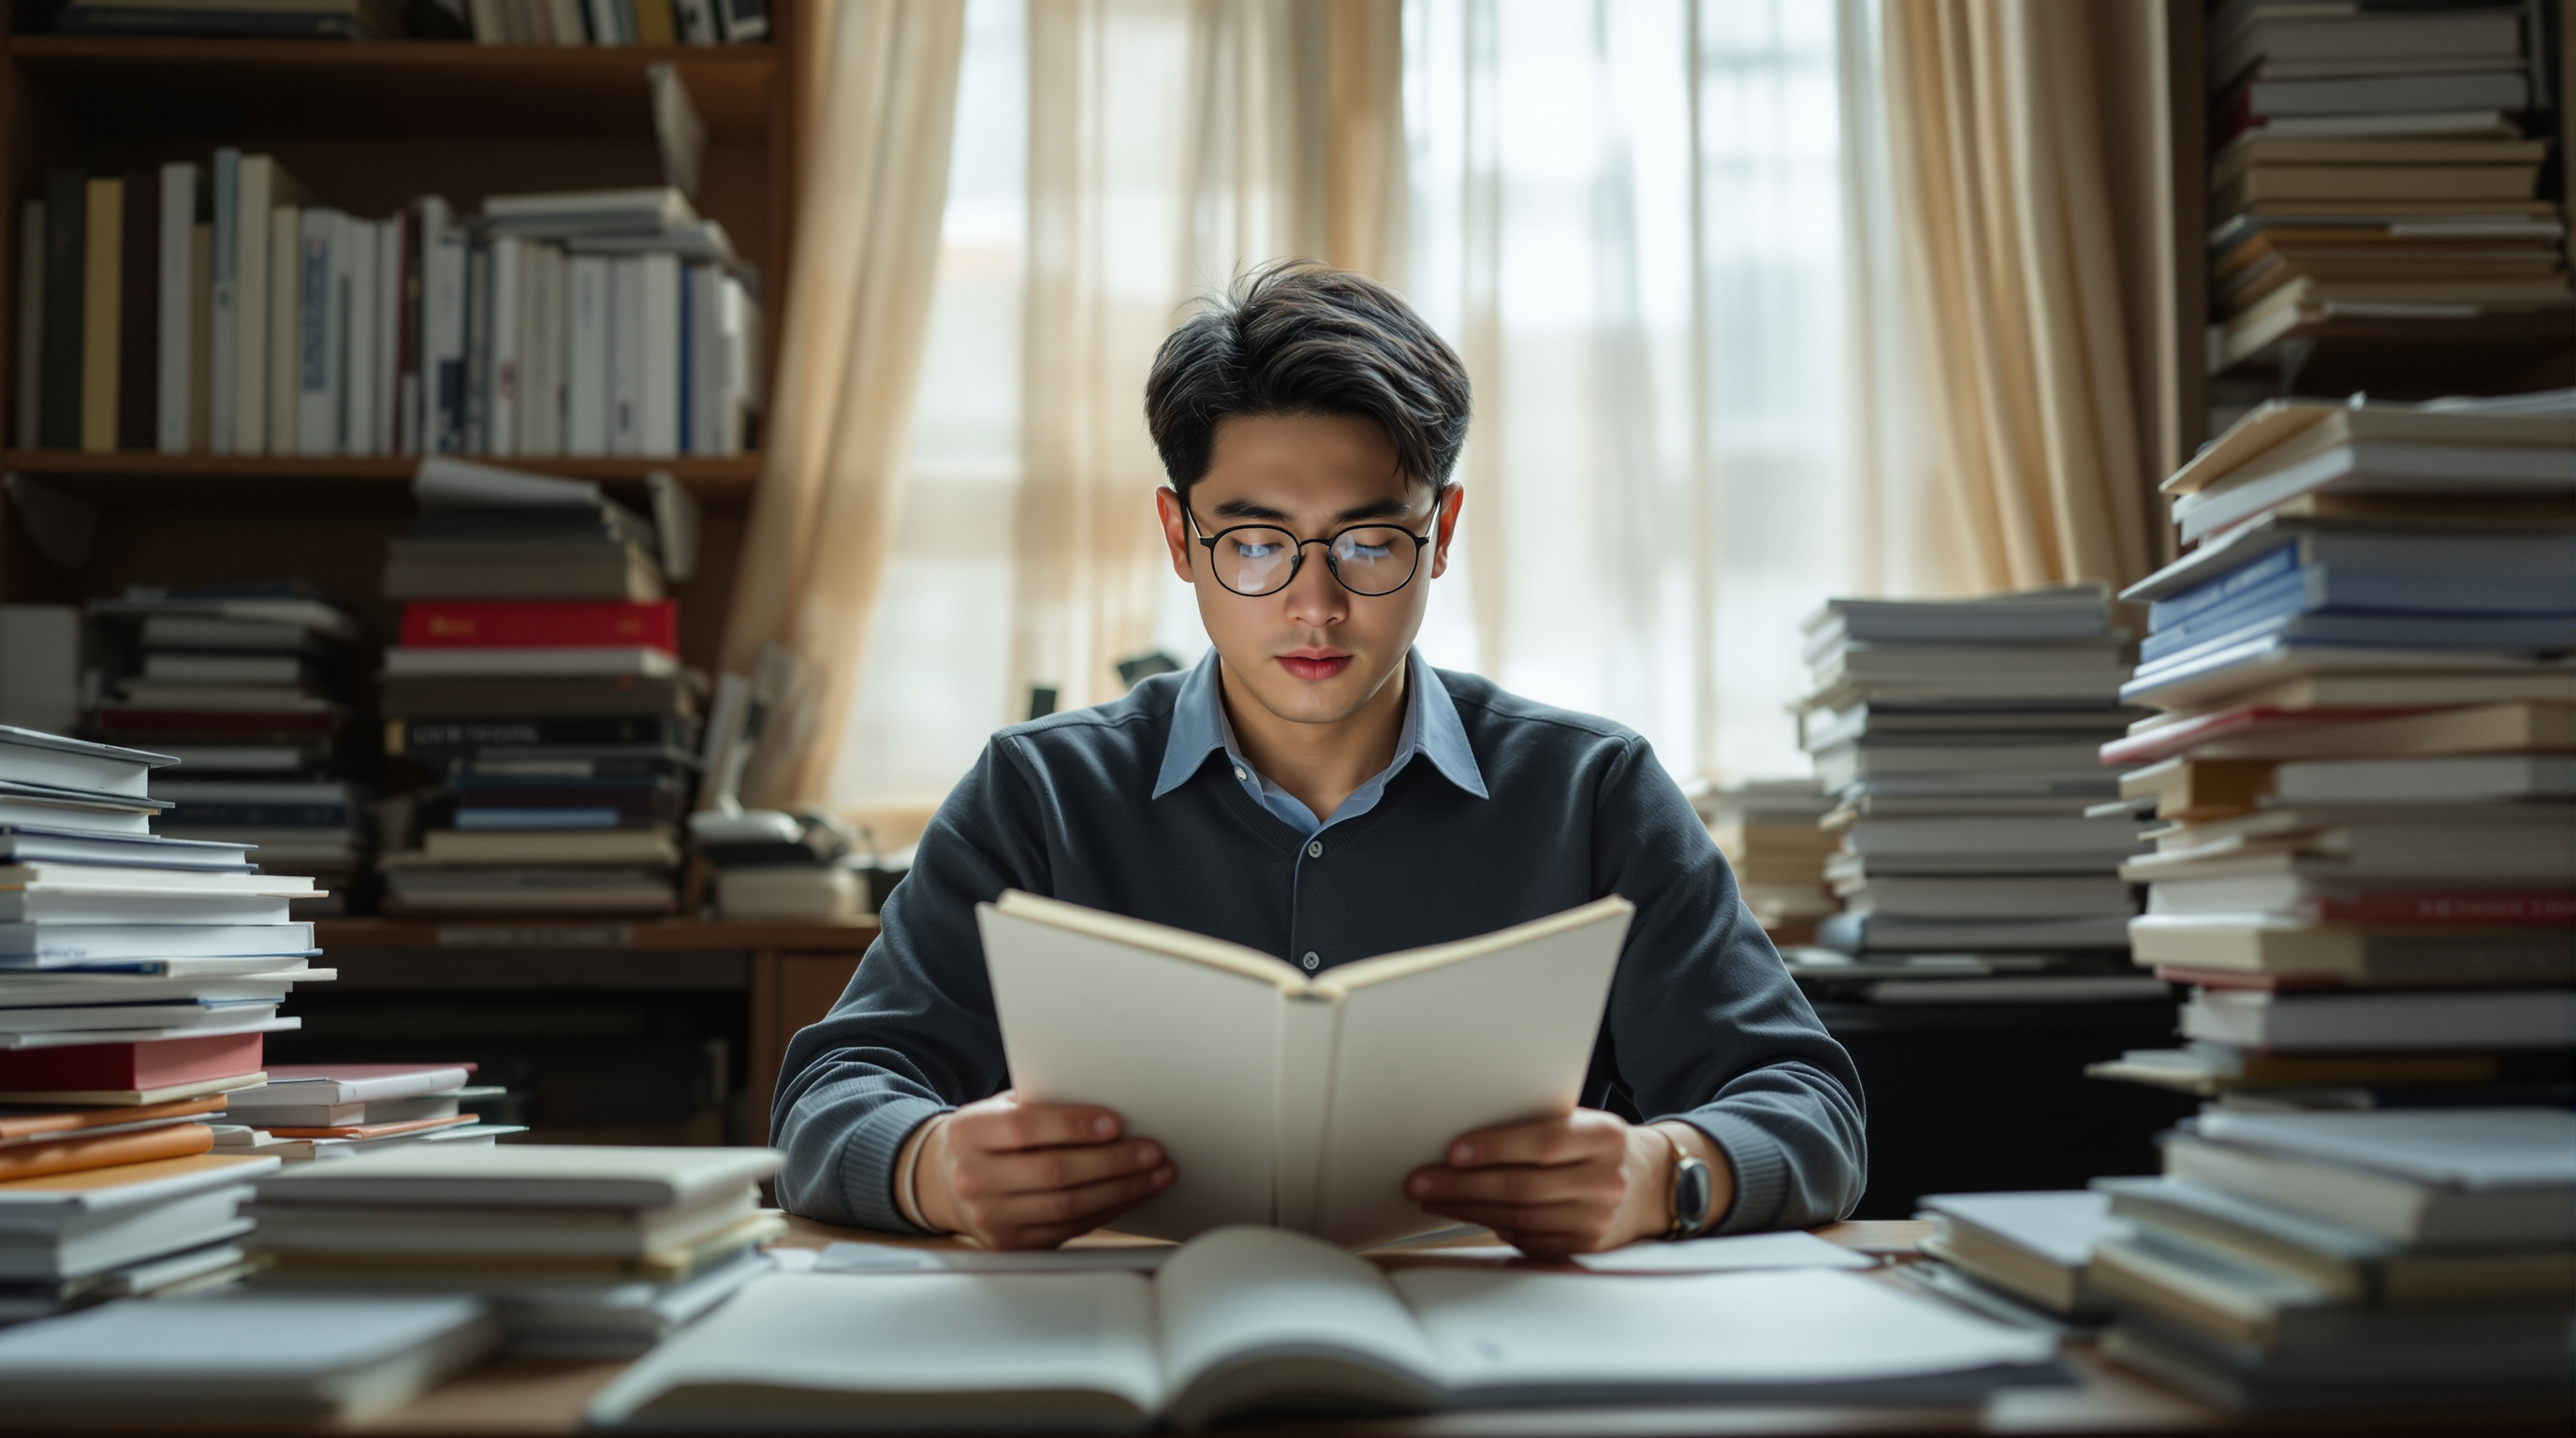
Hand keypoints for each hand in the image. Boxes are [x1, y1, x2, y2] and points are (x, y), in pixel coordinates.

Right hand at [910, 1091, 1175, 1249]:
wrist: (948, 1180)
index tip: (1115, 1122)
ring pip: (1067, 1207)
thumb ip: (1042, 1105)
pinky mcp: (1012, 1244)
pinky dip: (1108, 1210)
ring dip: (1121, 1190)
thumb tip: (1110, 1104)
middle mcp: (973, 1179)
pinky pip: (1069, 1229)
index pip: (1024, 1129)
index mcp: (968, 1133)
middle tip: (1151, 1150)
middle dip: (1111, 1162)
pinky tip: (1132, 1194)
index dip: (1072, 1126)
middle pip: (1053, 1173)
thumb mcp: (1001, 1109)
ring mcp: (991, 1218)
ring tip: (1156, 1173)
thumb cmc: (989, 1136)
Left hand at [1403, 1110, 1728, 1258]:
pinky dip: (1492, 1226)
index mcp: (1604, 1136)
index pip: (1544, 1142)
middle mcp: (1606, 1179)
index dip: (1496, 1147)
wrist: (1652, 1184)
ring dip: (1467, 1208)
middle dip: (1464, 1185)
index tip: (1454, 1150)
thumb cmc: (1600, 1147)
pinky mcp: (1584, 1246)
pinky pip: (1528, 1239)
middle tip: (1423, 1180)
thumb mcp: (1583, 1124)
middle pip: (1523, 1186)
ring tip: (1433, 1197)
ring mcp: (1597, 1218)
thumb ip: (1540, 1127)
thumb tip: (1469, 1138)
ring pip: (1519, 1217)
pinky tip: (1466, 1214)